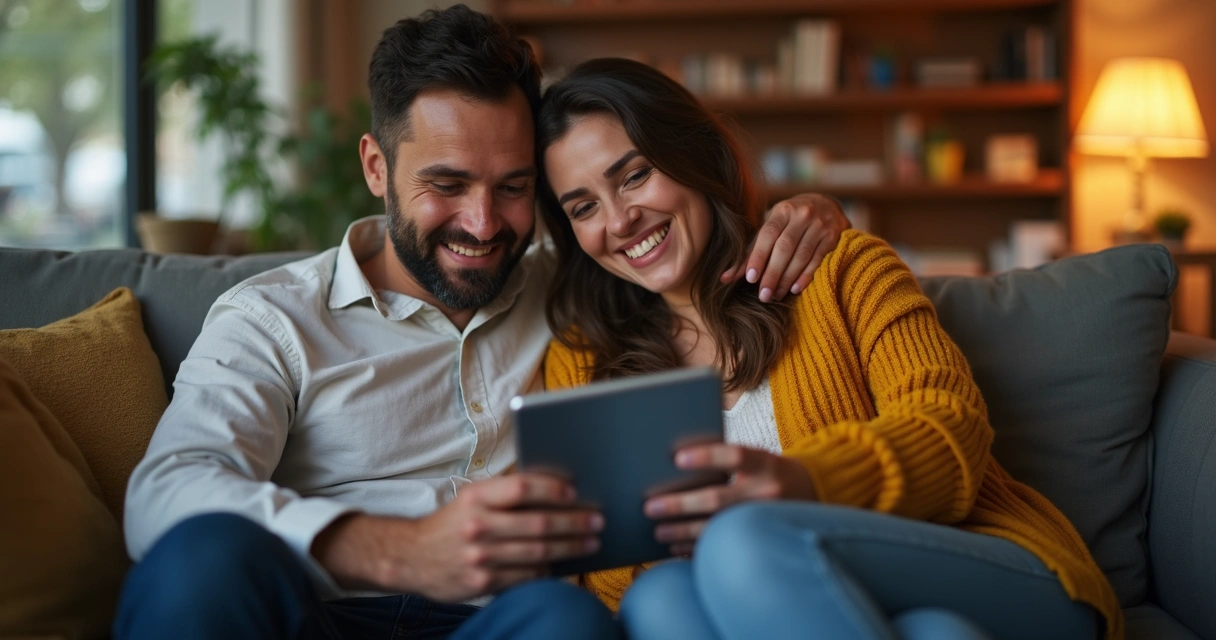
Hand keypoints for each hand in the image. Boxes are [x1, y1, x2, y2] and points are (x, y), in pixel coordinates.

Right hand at [313, 474, 602, 601]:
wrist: (411, 558)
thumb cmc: (452, 523)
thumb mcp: (472, 498)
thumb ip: (506, 494)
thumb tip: (557, 489)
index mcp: (476, 497)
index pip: (521, 488)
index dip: (552, 489)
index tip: (576, 491)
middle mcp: (478, 526)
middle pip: (538, 523)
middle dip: (574, 522)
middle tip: (597, 521)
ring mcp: (480, 557)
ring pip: (538, 552)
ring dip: (570, 548)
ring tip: (591, 542)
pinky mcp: (483, 582)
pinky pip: (526, 577)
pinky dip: (549, 571)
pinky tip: (565, 565)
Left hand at [642, 444, 816, 554]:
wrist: (812, 495)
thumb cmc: (771, 472)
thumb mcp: (759, 458)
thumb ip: (728, 459)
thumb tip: (676, 464)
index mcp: (767, 464)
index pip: (735, 455)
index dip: (707, 456)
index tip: (676, 458)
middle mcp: (769, 492)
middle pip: (718, 499)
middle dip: (680, 504)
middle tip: (650, 507)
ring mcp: (766, 520)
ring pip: (718, 528)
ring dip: (683, 531)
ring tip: (658, 531)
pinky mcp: (762, 540)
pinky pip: (724, 546)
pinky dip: (697, 548)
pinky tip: (677, 547)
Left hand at [720, 193, 849, 301]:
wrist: (827, 206)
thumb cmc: (790, 220)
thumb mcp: (772, 225)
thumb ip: (751, 249)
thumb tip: (725, 277)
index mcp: (782, 210)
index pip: (768, 234)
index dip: (758, 256)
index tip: (750, 278)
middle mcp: (802, 215)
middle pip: (784, 248)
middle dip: (772, 273)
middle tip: (763, 295)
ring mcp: (819, 226)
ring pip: (801, 256)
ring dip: (787, 279)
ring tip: (776, 295)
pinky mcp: (832, 238)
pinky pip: (818, 260)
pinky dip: (806, 276)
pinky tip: (795, 289)